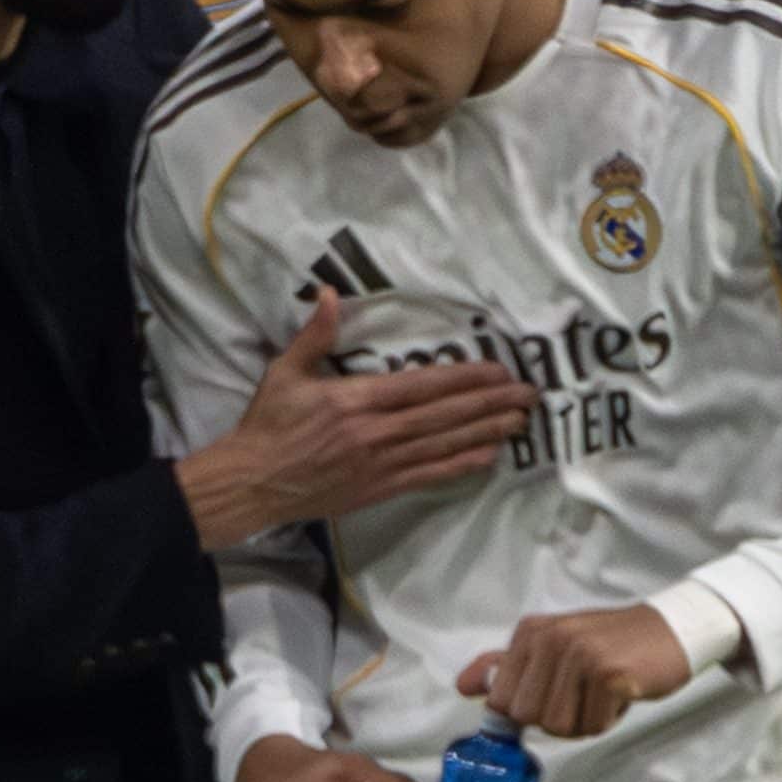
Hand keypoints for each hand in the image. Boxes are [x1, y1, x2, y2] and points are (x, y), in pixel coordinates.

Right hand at [177, 288, 537, 548]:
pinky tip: (488, 457)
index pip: (422, 386)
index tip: (498, 371)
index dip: (464, 378)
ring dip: (484, 432)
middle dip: (489, 404)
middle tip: (529, 395)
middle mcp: (376, 432)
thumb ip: (314, 334)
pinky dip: (460, 466)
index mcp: (356, 399)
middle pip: (443, 415)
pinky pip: (428, 476)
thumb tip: (327, 293)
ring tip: (519, 422)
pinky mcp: (379, 488)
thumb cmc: (268, 425)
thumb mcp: (285, 372)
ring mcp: (380, 463)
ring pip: (443, 445)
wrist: (252, 483)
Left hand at [457, 604, 693, 739]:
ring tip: (601, 693)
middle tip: (583, 693)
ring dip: (583, 721)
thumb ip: (506, 666)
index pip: (500, 701)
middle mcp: (550, 639)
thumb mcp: (553, 646)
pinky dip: (608, 719)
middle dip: (557, 717)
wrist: (671, 630)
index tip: (555, 693)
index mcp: (530, 632)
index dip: (528, 711)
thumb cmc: (610, 644)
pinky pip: (593, 726)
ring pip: (558, 727)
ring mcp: (580, 655)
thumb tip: (462, 686)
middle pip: (528, 718)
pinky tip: (621, 693)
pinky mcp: (609, 675)